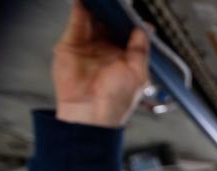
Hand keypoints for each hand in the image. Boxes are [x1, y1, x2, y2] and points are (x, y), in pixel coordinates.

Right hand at [52, 0, 149, 126]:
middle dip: (113, 10)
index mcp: (125, 57)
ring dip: (97, 6)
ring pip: (93, 18)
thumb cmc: (116, 101)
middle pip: (109, 21)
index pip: (128, 31)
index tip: (131, 9)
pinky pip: (76, 22)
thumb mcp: (138, 74)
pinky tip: (85, 2)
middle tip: (117, 2)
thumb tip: (145, 28)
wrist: (90, 114)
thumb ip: (141, 49)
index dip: (129, 19)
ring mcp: (88, 46)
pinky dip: (80, 9)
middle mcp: (106, 50)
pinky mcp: (71, 45)